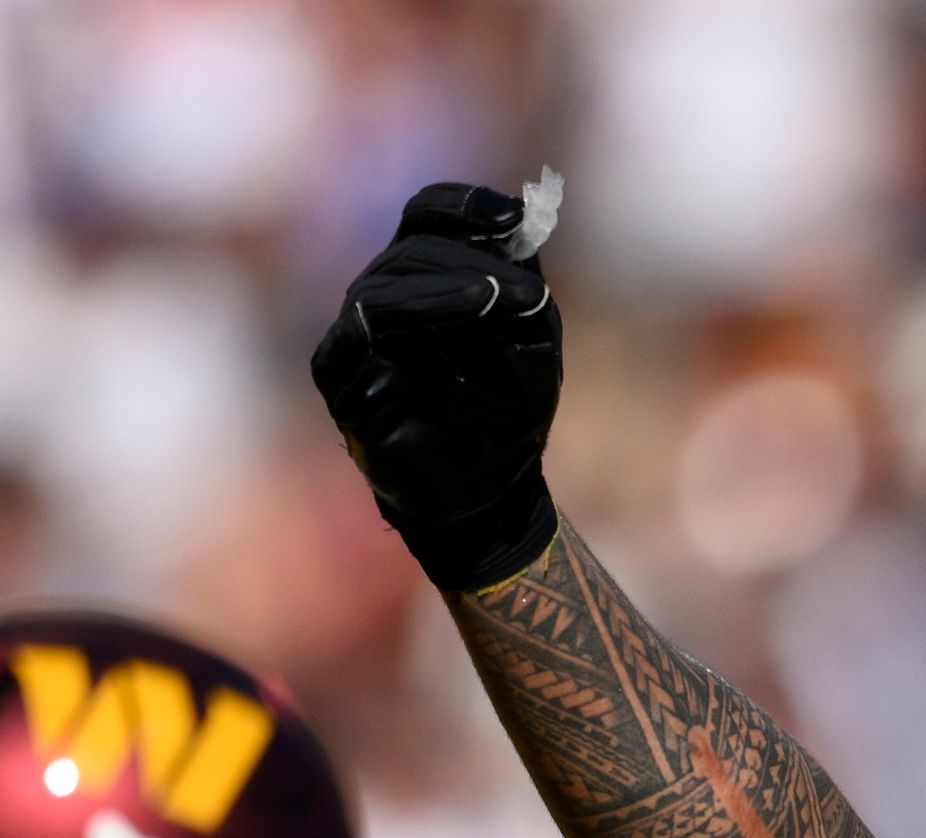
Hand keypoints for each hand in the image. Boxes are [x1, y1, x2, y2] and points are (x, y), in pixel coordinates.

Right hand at [310, 173, 565, 590]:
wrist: (490, 487)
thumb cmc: (508, 407)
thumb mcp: (532, 339)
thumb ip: (523, 285)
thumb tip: (518, 236)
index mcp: (428, 276)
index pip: (427, 217)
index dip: (465, 207)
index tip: (515, 220)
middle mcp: (383, 294)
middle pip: (411, 251)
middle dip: (472, 264)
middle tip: (528, 292)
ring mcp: (356, 334)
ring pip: (379, 289)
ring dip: (441, 292)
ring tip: (493, 301)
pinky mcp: (337, 377)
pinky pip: (352, 341)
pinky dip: (396, 331)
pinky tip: (441, 339)